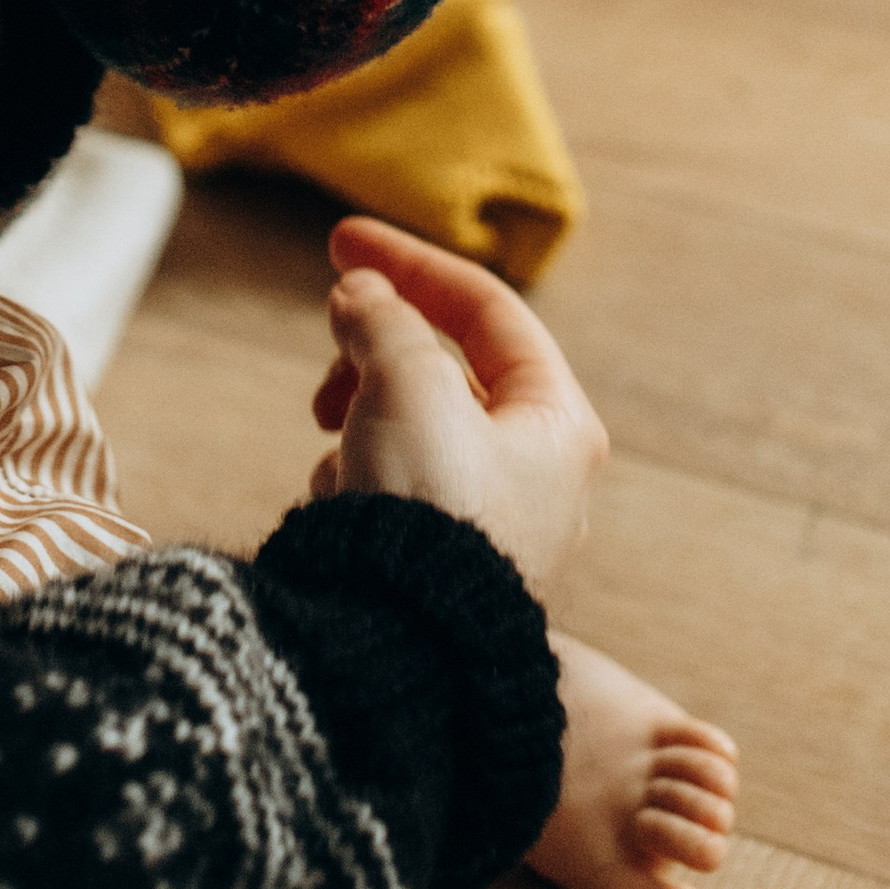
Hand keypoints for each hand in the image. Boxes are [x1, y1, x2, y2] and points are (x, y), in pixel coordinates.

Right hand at [307, 216, 603, 601]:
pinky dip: (355, 480)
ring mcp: (488, 523)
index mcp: (557, 423)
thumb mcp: (407, 383)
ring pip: (410, 428)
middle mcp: (536, 474)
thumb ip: (384, 321)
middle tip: (332, 360)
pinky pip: (390, 489)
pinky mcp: (438, 564)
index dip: (411, 264)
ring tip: (334, 443)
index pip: (487, 311)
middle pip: (446, 368)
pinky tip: (339, 503)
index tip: (341, 241)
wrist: (398, 646)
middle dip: (378, 354)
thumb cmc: (427, 512)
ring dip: (361, 419)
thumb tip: (363, 298)